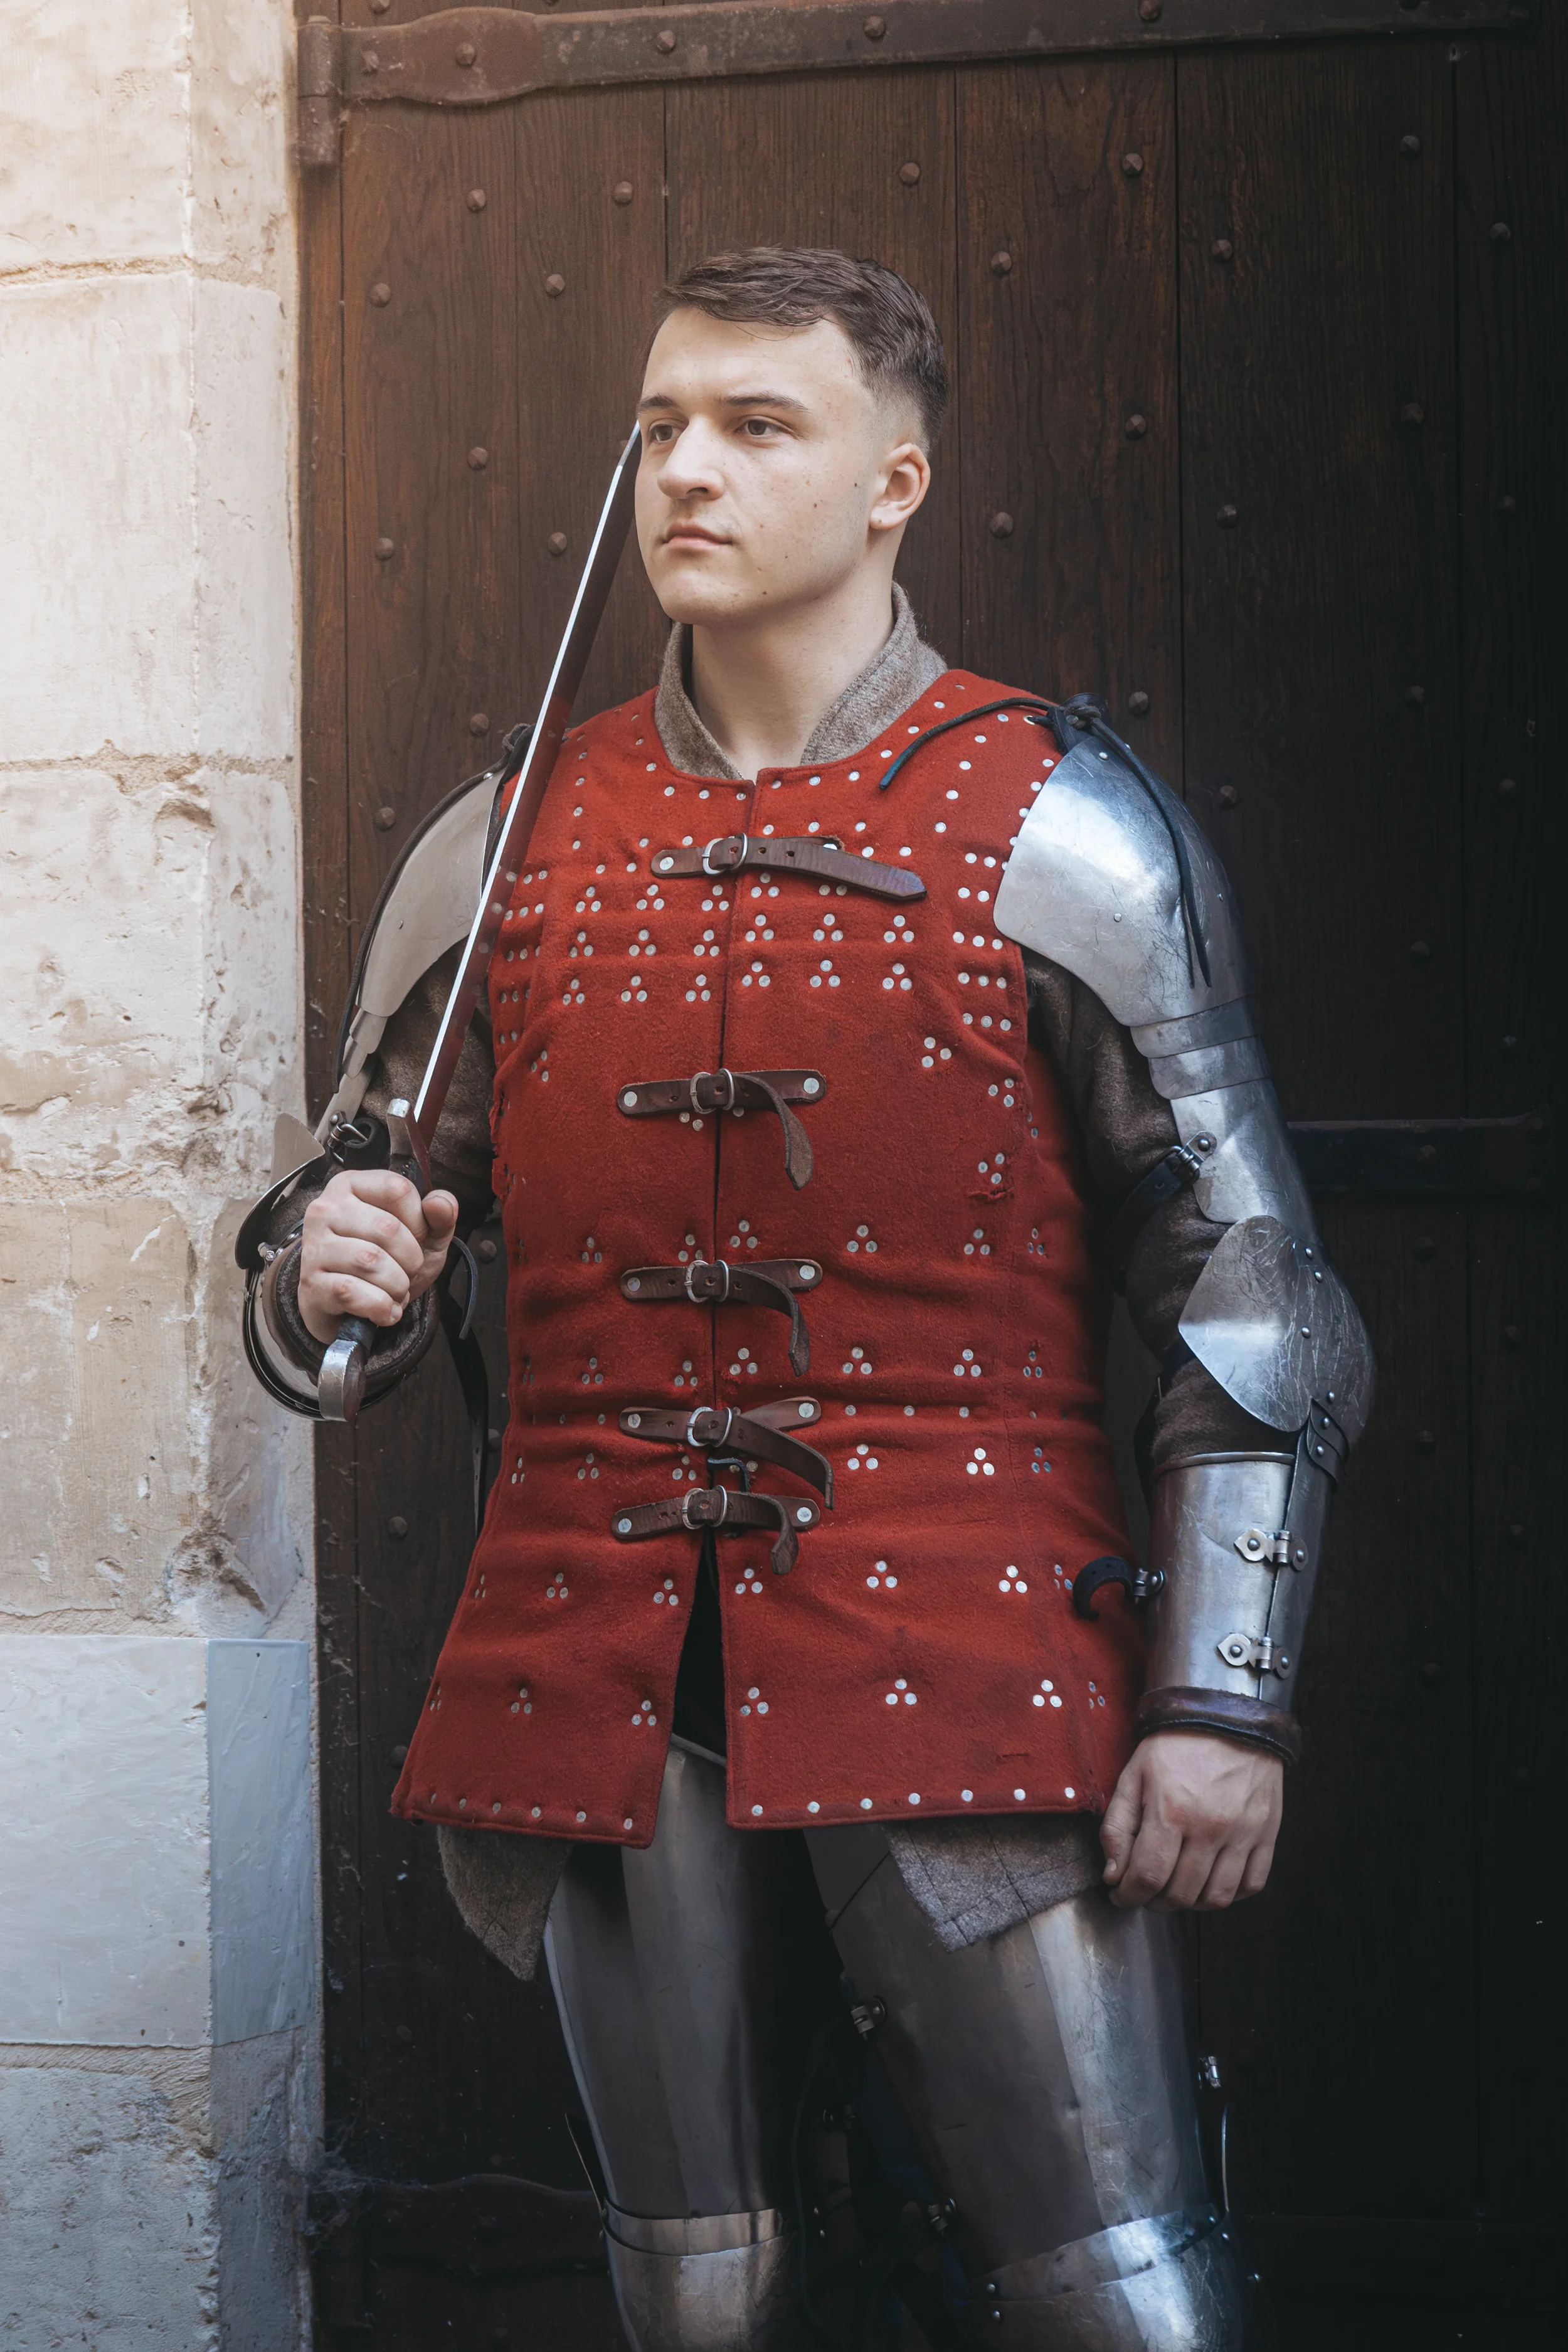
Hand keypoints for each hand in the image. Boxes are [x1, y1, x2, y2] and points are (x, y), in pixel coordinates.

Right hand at [297, 1168, 458, 1345]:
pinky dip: (380, 1307)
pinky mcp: (311, 1283)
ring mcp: (314, 1246)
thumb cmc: (386, 1261)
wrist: (349, 1307)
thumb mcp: (423, 1236)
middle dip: (411, 1260)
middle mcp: (326, 1209)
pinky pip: (353, 1292)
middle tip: (407, 1273)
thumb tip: (440, 1203)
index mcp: (352, 1185)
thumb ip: (439, 1217)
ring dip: (397, 1286)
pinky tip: (384, 1310)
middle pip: (387, 1228)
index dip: (420, 1221)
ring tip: (395, 1291)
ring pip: (370, 1262)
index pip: (398, 1189)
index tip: (417, 1239)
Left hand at [1100, 1731, 1282, 1910]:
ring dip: (1190, 1903)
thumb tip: (1113, 1875)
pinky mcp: (1267, 1833)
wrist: (1227, 1715)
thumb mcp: (1134, 1775)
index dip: (1128, 1895)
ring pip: (1216, 1898)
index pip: (1147, 1877)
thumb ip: (1118, 1827)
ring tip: (1175, 1888)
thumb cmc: (1175, 1745)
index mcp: (1172, 1811)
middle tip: (1144, 1890)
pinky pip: (1252, 1884)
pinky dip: (1229, 1894)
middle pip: (1180, 1893)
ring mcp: (1243, 1833)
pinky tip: (1209, 1880)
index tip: (1120, 1894)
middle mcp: (1210, 1828)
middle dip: (1153, 1901)